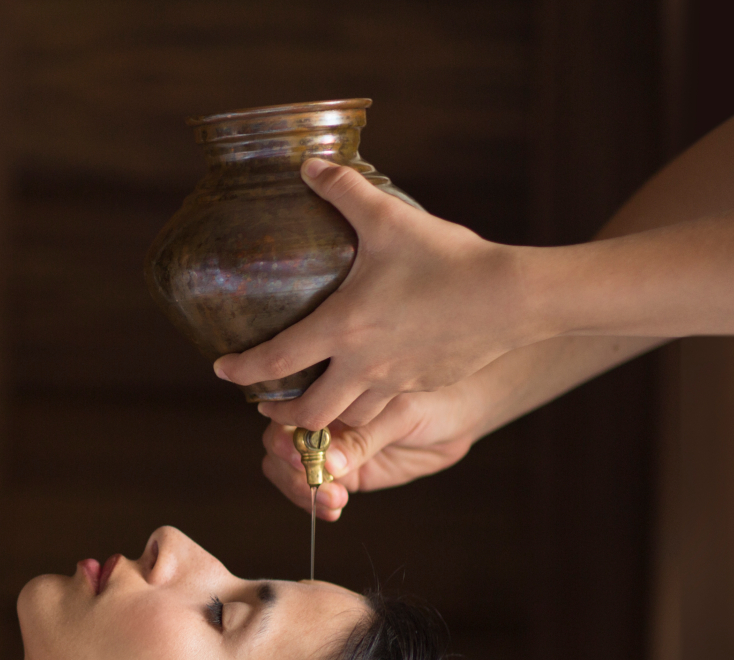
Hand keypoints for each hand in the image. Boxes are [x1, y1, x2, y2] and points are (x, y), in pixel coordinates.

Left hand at [215, 157, 549, 431]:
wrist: (512, 296)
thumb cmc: (446, 257)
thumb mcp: (388, 217)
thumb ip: (344, 190)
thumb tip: (308, 165)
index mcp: (342, 327)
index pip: (275, 361)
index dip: (242, 370)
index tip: (221, 370)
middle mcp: (362, 365)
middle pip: (308, 414)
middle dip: (281, 415)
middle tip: (266, 403)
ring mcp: (395, 382)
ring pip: (347, 420)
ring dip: (323, 418)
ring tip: (312, 402)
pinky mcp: (423, 386)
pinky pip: (384, 410)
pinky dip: (363, 409)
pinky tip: (362, 389)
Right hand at [259, 383, 487, 520]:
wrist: (461, 417)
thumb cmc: (434, 399)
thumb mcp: (402, 413)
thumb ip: (365, 438)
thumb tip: (330, 464)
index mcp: (326, 387)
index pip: (285, 409)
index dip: (284, 433)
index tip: (298, 453)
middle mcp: (318, 414)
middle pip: (278, 443)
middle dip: (291, 468)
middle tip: (320, 483)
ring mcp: (328, 445)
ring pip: (287, 470)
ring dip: (302, 490)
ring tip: (335, 501)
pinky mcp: (343, 472)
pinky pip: (315, 489)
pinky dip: (317, 503)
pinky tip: (334, 510)